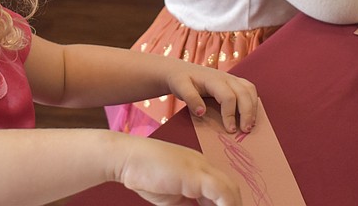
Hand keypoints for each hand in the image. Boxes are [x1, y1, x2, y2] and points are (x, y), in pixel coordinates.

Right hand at [116, 136, 241, 205]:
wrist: (127, 157)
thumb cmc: (143, 174)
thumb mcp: (171, 196)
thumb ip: (187, 204)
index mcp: (198, 169)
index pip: (222, 189)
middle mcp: (203, 165)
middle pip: (231, 188)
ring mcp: (201, 167)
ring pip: (230, 190)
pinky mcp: (196, 174)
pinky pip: (222, 193)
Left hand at [166, 66, 257, 133]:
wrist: (180, 71)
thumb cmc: (180, 80)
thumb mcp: (180, 88)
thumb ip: (190, 98)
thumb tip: (202, 112)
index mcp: (213, 79)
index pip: (227, 96)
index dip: (230, 114)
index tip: (230, 130)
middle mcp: (225, 77)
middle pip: (244, 93)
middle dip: (247, 113)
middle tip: (245, 131)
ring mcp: (231, 78)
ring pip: (250, 90)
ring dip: (253, 107)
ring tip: (251, 125)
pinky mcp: (233, 82)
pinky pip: (249, 89)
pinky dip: (253, 102)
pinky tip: (251, 115)